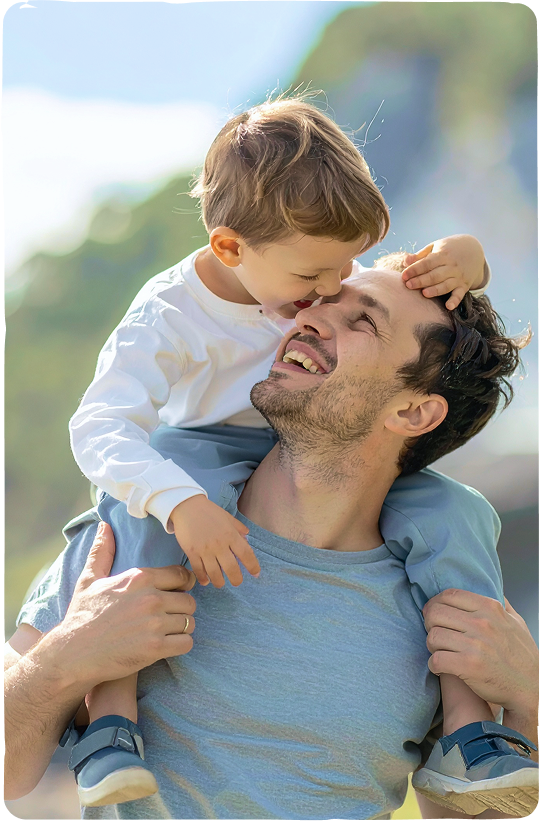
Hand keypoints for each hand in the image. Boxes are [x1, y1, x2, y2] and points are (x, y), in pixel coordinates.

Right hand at [57, 521, 196, 688]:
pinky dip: (179, 645)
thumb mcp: (89, 579)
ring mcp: (155, 624)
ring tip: (166, 631)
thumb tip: (104, 525)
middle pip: (189, 600)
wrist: (72, 654)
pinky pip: (186, 643)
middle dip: (181, 609)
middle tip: (168, 616)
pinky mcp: (156, 648)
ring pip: (189, 622)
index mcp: (140, 578)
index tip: (175, 593)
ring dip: (181, 628)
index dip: (182, 584)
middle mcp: (151, 598)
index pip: (182, 575)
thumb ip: (102, 551)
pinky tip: (166, 645)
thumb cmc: (82, 616)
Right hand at [170, 495, 259, 587]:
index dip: (253, 566)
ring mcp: (205, 550)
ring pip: (214, 573)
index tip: (256, 574)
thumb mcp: (227, 517)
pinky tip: (206, 581)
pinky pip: (199, 569)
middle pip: (231, 568)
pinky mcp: (192, 552)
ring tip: (221, 583)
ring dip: (219, 582)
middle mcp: (219, 544)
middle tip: (236, 582)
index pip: (246, 554)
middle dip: (236, 579)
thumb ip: (238, 527)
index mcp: (230, 534)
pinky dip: (203, 578)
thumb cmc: (209, 511)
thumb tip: (247, 536)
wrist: (187, 506)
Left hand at [401, 234, 486, 309]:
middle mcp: (451, 266)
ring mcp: (458, 276)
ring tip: (424, 293)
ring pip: (446, 285)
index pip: (427, 263)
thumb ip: (420, 255)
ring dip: (435, 290)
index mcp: (443, 255)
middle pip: (435, 275)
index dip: (415, 269)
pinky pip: (459, 295)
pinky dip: (455, 301)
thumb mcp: (436, 247)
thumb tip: (405, 261)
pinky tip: (448, 307)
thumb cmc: (449, 249)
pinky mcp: (464, 286)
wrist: (475, 249)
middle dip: (421, 281)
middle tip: (408, 285)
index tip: (403, 275)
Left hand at [423, 588, 538, 715]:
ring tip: (439, 651)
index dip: (435, 603)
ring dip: (432, 645)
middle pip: (435, 613)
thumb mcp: (516, 622)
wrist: (531, 689)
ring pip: (433, 636)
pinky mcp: (468, 666)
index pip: (449, 595)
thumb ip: (502, 604)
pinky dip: (434, 664)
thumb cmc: (522, 656)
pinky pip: (436, 659)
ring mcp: (475, 644)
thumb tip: (492, 587)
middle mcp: (482, 623)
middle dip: (429, 623)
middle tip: (435, 633)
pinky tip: (441, 667)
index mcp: (490, 608)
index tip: (433, 613)